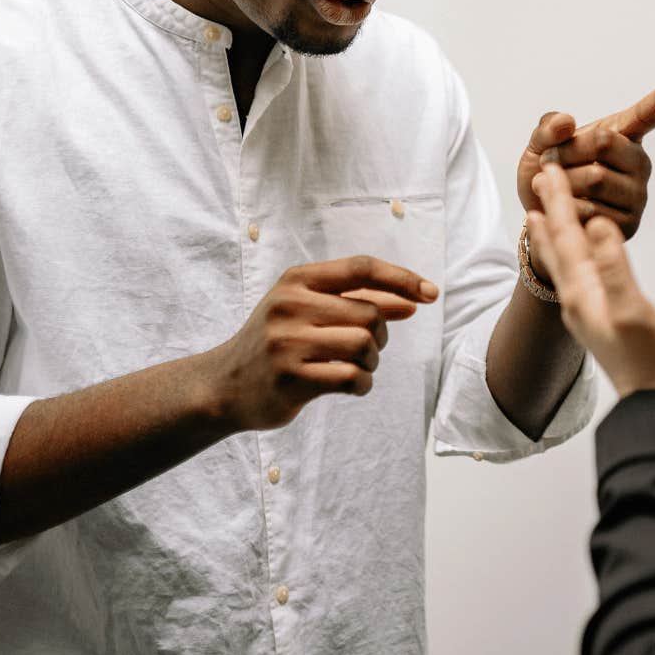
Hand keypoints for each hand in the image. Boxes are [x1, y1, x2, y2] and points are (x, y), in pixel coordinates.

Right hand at [199, 256, 438, 430]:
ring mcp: (287, 342)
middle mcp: (289, 305)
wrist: (223, 385)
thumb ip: (358, 302)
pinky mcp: (290, 378)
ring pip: (363, 345)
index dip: (402, 278)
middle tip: (367, 348)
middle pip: (370, 314)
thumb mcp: (308, 310)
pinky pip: (352, 378)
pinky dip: (362, 384)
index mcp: (296, 280)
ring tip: (356, 367)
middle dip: (380, 335)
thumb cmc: (277, 343)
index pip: (361, 268)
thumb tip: (414, 301)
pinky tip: (351, 386)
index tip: (431, 294)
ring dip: (371, 362)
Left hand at [515, 83, 654, 275]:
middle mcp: (639, 162)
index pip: (649, 112)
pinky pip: (592, 210)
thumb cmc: (548, 174)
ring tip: (557, 187)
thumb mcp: (539, 146)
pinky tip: (567, 209)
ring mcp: (638, 195)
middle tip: (552, 163)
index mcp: (625, 134)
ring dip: (561, 182)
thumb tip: (566, 122)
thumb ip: (547, 130)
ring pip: (595, 178)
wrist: (543, 217)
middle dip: (566, 151)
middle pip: (603, 142)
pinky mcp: (630, 224)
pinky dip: (566, 208)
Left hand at [525, 163, 654, 396]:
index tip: (546, 167)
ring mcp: (590, 307)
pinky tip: (581, 252)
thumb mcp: (632, 311)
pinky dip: (576, 252)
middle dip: (550, 208)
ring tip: (543, 210)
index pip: (565, 236)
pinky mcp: (604, 314)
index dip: (557, 201)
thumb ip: (614, 268)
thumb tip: (599, 224)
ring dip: (555, 229)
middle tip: (539, 175)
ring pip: (565, 258)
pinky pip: (581, 271)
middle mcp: (579, 298)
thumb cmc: (651, 361)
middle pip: (558, 243)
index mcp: (583, 293)